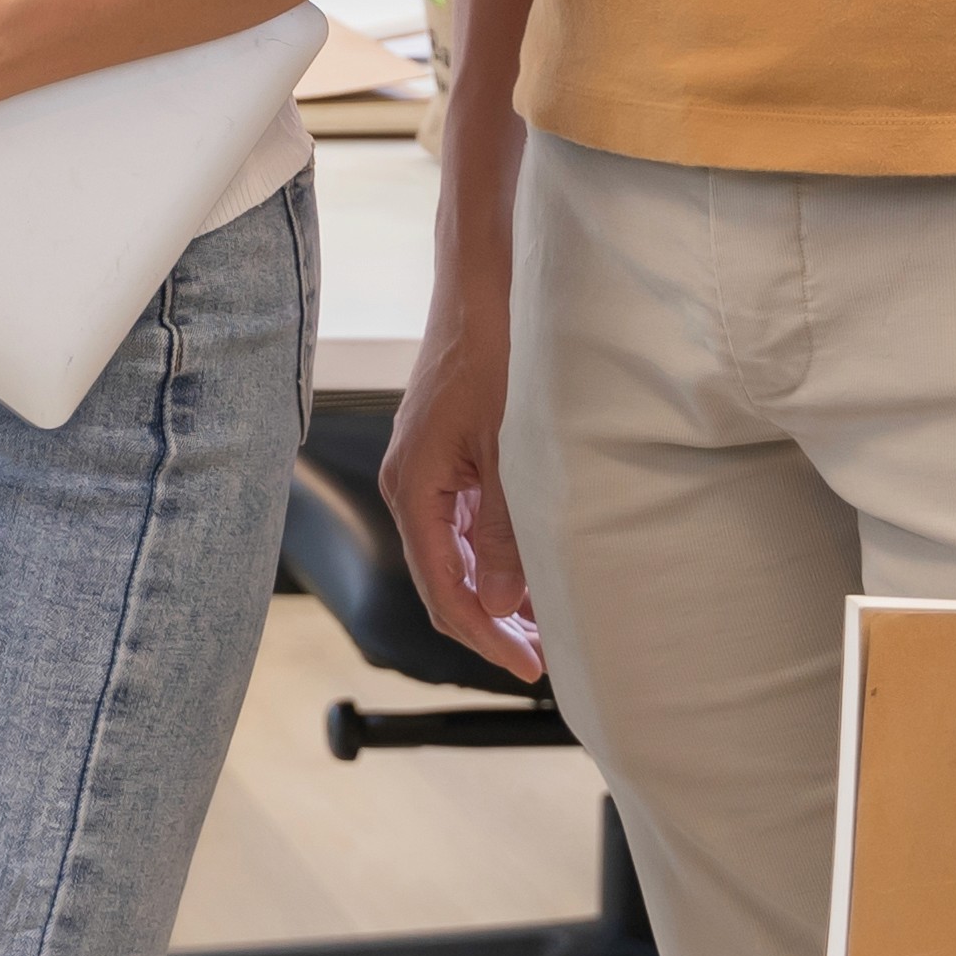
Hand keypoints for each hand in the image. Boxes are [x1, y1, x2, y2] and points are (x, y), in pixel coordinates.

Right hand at [377, 311, 548, 686]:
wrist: (484, 289)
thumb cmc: (495, 354)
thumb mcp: (509, 450)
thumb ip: (502, 532)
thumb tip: (497, 604)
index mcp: (414, 487)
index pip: (442, 587)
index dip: (484, 634)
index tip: (529, 666)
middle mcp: (411, 485)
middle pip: (443, 579)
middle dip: (491, 624)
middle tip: (544, 659)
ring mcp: (428, 472)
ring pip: (455, 555)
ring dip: (496, 594)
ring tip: (544, 625)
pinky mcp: (447, 457)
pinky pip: (463, 525)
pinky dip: (494, 557)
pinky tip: (530, 572)